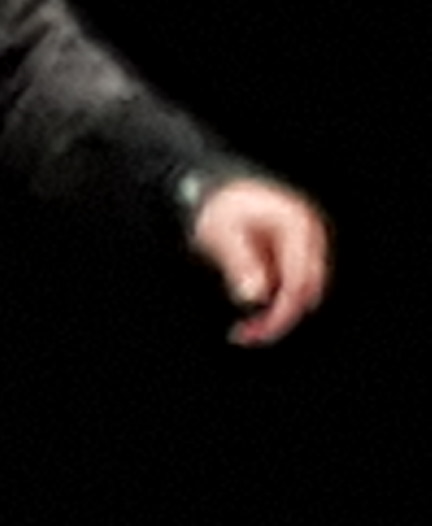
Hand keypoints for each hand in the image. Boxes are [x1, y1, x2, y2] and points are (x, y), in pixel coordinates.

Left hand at [193, 177, 330, 345]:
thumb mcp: (220, 233)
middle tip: (244, 336)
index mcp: (297, 228)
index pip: (300, 280)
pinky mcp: (291, 258)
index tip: (257, 330)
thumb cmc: (218, 207)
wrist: (217, 189)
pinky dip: (271, 305)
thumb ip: (239, 262)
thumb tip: (255, 296)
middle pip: (306, 290)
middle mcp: (308, 239)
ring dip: (275, 315)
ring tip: (242, 333)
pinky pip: (288, 288)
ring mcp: (303, 249)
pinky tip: (248, 321)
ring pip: (300, 293)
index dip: (282, 310)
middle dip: (279, 318)